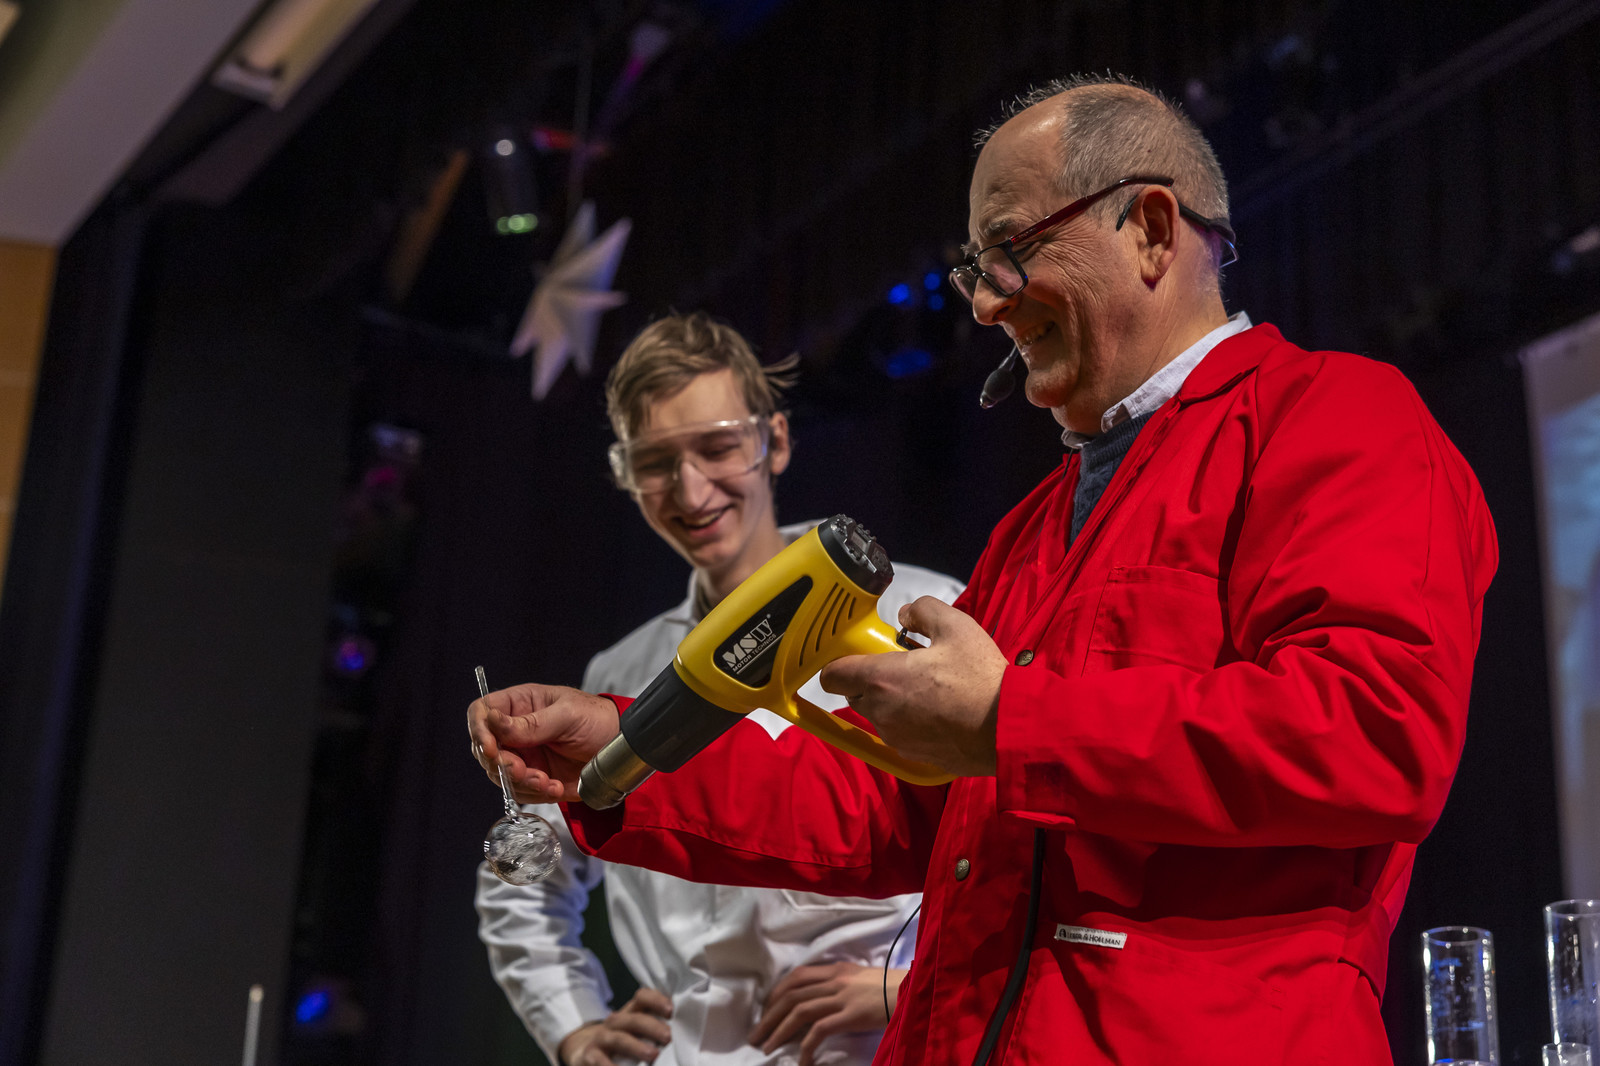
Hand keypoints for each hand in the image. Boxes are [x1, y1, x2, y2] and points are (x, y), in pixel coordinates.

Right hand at [467, 683, 620, 802]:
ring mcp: (523, 756)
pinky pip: (520, 791)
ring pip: (500, 774)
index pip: (482, 712)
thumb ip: (531, 723)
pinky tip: (555, 787)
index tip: (491, 747)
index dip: (479, 729)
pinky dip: (536, 793)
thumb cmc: (597, 720)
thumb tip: (493, 721)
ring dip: (520, 782)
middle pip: (485, 748)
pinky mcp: (534, 778)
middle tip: (522, 770)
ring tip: (547, 781)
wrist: (620, 749)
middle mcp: (515, 731)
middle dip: (501, 763)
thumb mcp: (567, 715)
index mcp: (520, 705)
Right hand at [559, 988, 672, 1065]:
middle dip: (652, 1027)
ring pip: (619, 1038)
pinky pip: (598, 1060)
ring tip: (653, 1055)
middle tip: (668, 1037)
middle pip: (634, 1019)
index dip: (656, 1000)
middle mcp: (616, 1022)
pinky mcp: (590, 1055)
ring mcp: (602, 1038)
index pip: (643, 997)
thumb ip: (657, 1030)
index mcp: (631, 1012)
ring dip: (636, 1046)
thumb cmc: (624, 1041)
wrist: (586, 1050)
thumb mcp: (638, 1032)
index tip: (671, 1010)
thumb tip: (685, 1035)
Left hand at [749, 962, 905, 1065]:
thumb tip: (819, 999)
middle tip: (755, 1035)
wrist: (914, 991)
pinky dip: (806, 1046)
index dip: (776, 994)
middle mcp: (835, 980)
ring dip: (778, 1031)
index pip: (796, 977)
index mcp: (836, 970)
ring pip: (799, 1011)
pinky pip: (819, 1030)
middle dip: (769, 1016)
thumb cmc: (892, 988)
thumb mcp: (861, 978)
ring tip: (766, 1048)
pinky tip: (801, 1061)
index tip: (766, 1011)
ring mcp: (842, 997)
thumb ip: (840, 984)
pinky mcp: (851, 1015)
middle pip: (791, 995)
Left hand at [819, 597, 1005, 775]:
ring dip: (891, 701)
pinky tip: (940, 711)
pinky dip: (909, 721)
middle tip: (903, 666)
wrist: (1008, 728)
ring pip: (878, 715)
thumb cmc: (980, 677)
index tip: (861, 653)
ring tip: (928, 688)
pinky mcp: (913, 754)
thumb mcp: (956, 627)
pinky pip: (899, 733)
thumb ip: (923, 611)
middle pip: (855, 694)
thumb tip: (904, 616)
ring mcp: (896, 737)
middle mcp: (881, 712)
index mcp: (882, 679)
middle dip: (870, 680)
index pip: (832, 675)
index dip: (840, 663)